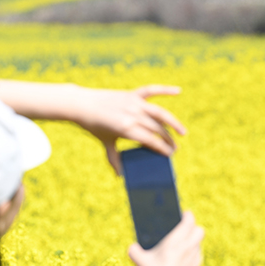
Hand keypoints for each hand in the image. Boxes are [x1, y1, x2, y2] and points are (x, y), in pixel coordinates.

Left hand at [0, 80, 185, 174]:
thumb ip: (114, 158)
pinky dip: (165, 89)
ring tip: (183, 133)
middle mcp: (132, 114)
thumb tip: (120, 175)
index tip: (170, 155)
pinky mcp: (132, 94)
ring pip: (159, 113)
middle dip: (168, 140)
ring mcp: (133, 102)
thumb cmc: (93, 126)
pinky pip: (151, 90)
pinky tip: (179, 91)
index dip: (162, 148)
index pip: (150, 140)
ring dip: (173, 123)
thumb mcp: (105, 143)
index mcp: (126, 128)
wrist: (81, 104)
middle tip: (175, 149)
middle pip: (157, 129)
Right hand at [128, 212, 203, 265]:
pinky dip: (192, 255)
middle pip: (199, 230)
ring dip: (193, 242)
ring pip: (199, 244)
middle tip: (184, 230)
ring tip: (182, 245)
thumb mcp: (140, 261)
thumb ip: (134, 251)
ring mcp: (195, 259)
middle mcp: (189, 248)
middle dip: (193, 228)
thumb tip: (133, 248)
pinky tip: (183, 260)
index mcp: (177, 241)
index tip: (183, 214)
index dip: (187, 215)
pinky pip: (197, 257)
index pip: (189, 220)